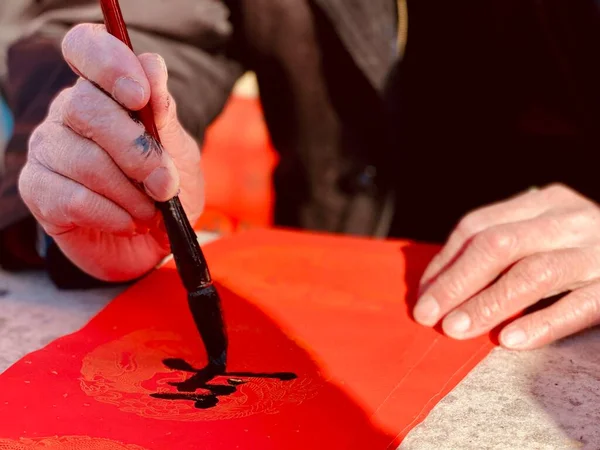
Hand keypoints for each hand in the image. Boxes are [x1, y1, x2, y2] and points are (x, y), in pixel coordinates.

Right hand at [19, 24, 203, 281]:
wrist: (152, 241)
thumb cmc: (165, 190)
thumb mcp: (179, 153)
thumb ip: (164, 115)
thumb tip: (151, 67)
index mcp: (104, 91)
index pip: (86, 47)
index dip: (109, 63)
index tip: (140, 96)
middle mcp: (68, 112)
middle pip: (86, 108)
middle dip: (136, 151)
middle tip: (165, 184)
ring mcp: (48, 149)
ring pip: (84, 160)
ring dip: (130, 193)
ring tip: (150, 210)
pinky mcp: (38, 189)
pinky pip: (74, 199)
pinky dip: (113, 215)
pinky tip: (128, 222)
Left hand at [413, 184, 599, 349]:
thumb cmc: (581, 248)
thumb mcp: (544, 232)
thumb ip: (504, 244)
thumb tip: (440, 282)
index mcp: (544, 202)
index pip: (479, 225)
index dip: (445, 259)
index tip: (424, 291)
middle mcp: (570, 220)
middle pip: (498, 245)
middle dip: (456, 282)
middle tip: (427, 314)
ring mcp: (597, 252)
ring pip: (533, 273)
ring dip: (488, 303)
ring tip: (456, 329)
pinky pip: (578, 305)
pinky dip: (541, 323)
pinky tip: (511, 340)